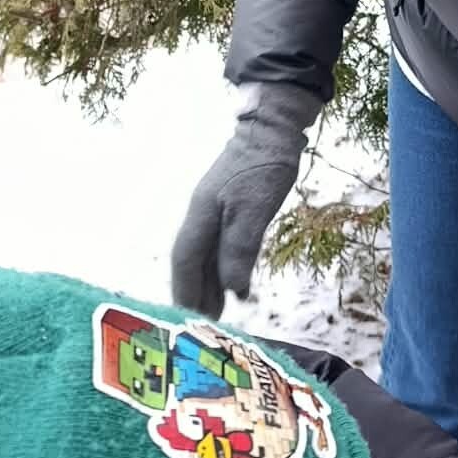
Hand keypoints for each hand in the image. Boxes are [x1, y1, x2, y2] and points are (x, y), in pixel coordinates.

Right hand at [170, 86, 322, 316]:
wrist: (273, 128)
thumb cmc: (263, 166)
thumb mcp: (254, 209)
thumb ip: (240, 249)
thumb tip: (232, 291)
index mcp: (201, 216)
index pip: (184, 262)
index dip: (184, 291)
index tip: (185, 320)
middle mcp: (202, 217)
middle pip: (191, 264)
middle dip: (193, 295)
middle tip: (200, 329)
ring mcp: (216, 212)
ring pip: (205, 258)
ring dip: (208, 287)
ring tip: (213, 317)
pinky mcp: (232, 210)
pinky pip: (221, 249)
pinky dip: (223, 271)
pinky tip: (232, 287)